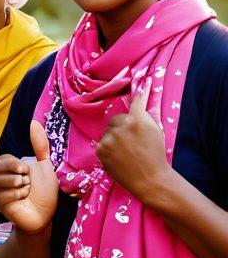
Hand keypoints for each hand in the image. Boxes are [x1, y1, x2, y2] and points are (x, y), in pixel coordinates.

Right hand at [0, 121, 58, 234]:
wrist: (45, 215)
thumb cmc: (45, 191)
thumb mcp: (45, 165)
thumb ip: (39, 145)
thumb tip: (34, 121)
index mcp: (10, 167)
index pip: (4, 158)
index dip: (16, 164)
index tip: (26, 171)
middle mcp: (1, 177)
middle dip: (14, 171)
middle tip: (26, 180)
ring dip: (18, 184)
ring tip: (26, 191)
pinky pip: (3, 193)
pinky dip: (17, 195)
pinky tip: (22, 200)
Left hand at [96, 78, 169, 198]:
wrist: (149, 179)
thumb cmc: (156, 154)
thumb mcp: (157, 132)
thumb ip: (148, 115)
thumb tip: (142, 101)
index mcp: (137, 120)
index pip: (136, 101)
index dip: (139, 91)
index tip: (139, 78)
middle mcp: (120, 126)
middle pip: (117, 119)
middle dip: (122, 126)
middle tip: (132, 140)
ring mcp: (108, 138)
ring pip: (108, 131)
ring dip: (114, 137)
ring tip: (126, 151)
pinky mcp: (100, 149)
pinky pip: (103, 143)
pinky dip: (109, 148)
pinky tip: (119, 157)